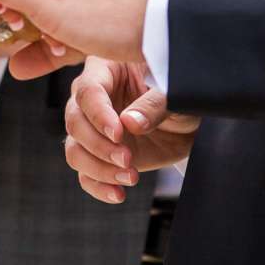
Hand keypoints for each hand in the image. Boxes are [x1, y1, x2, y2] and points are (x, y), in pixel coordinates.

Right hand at [65, 57, 198, 202]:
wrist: (190, 121)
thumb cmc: (180, 93)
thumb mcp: (174, 94)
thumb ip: (154, 105)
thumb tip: (130, 123)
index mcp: (106, 70)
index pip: (88, 91)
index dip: (99, 115)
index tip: (119, 134)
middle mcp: (92, 99)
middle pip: (75, 122)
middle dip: (99, 145)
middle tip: (127, 159)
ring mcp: (93, 129)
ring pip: (75, 150)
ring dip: (98, 168)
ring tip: (130, 176)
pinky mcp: (99, 155)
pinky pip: (85, 173)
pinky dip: (98, 186)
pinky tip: (118, 194)